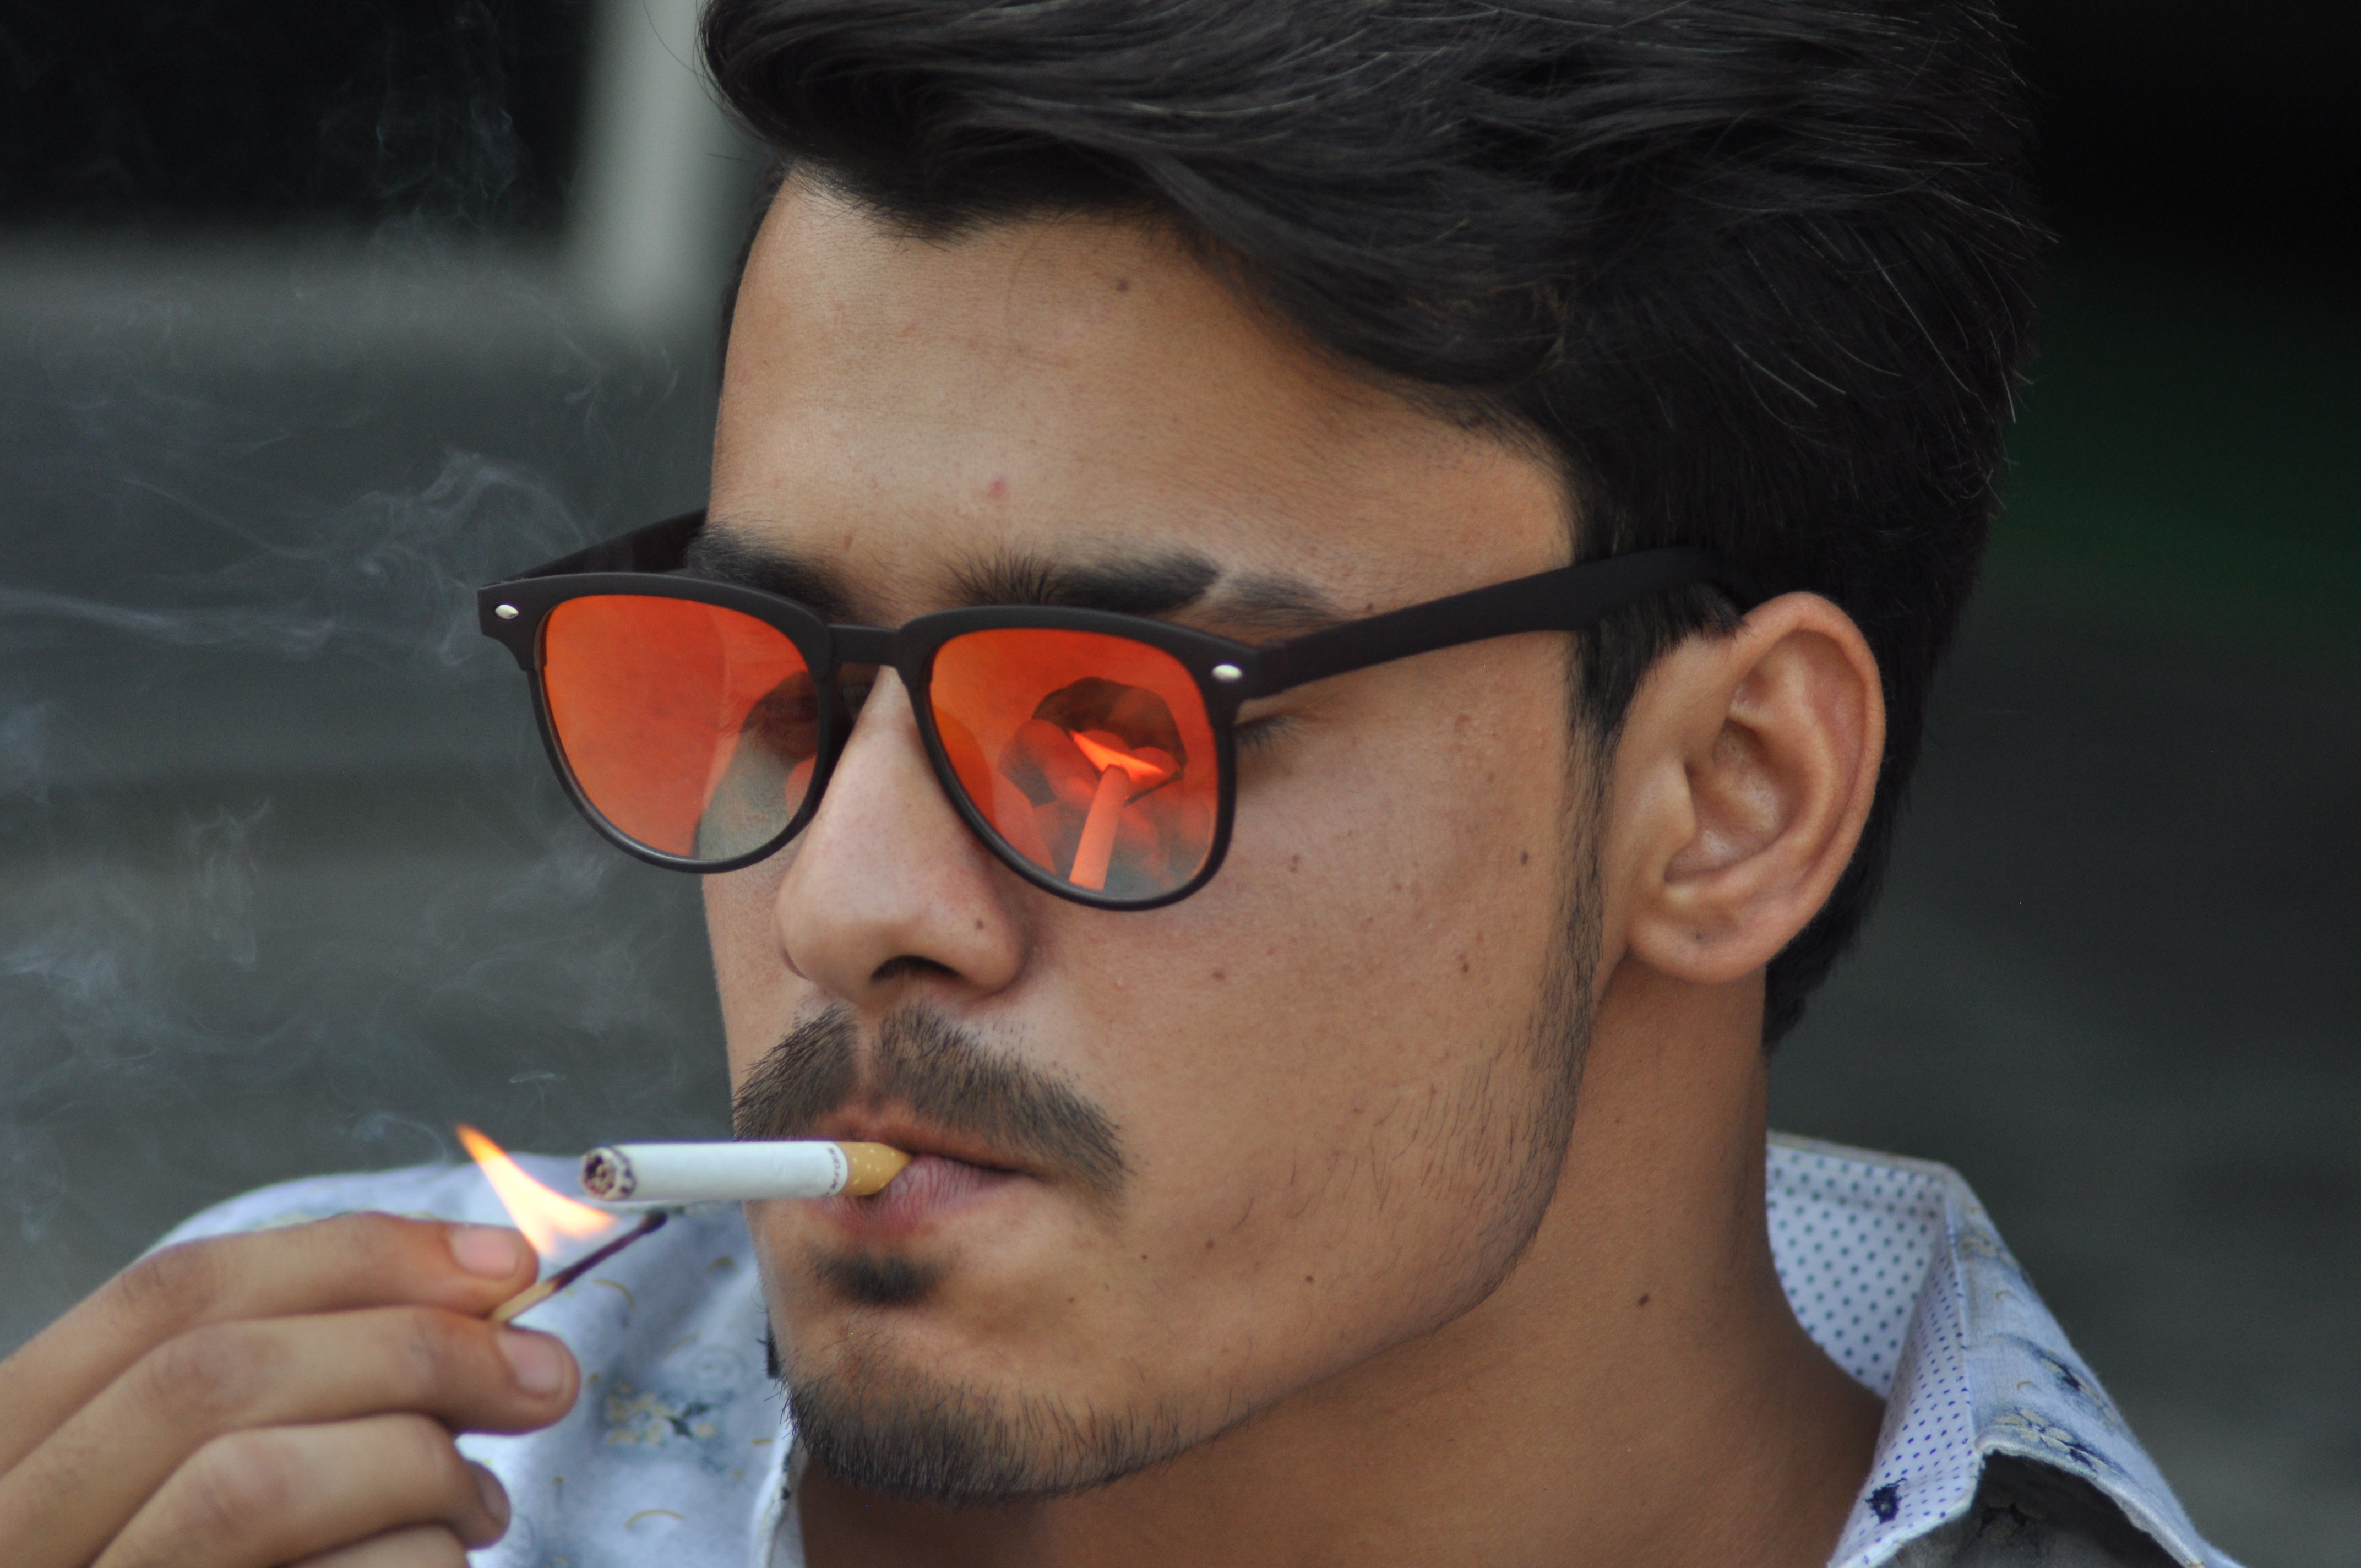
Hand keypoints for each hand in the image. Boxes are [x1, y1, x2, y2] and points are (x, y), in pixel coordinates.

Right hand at [0, 1213, 578, 1566]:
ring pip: (253, 1483)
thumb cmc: (231, 1560)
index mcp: (14, 1448)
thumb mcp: (218, 1472)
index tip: (498, 1261)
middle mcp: (16, 1531)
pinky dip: (420, 1563)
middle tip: (540, 1374)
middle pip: (217, 1374)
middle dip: (413, 1349)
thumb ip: (301, 1383)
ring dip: (415, 1469)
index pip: (172, 1292)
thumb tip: (482, 1287)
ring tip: (478, 1506)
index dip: (350, 1255)